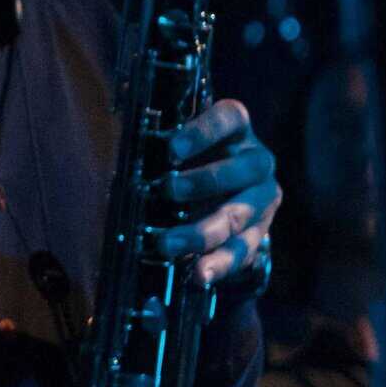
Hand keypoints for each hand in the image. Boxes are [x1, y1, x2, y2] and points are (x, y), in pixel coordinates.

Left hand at [154, 98, 281, 286]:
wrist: (222, 195)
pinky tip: (198, 275)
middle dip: (203, 181)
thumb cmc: (188, 158)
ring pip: (240, 215)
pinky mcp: (260, 233)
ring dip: (203, 232)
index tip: (172, 147)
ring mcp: (262, 199)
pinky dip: (219, 264)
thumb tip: (123, 112)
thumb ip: (155, 135)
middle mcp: (256, 161)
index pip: (228, 118)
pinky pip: (243, 251)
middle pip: (242, 169)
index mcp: (236, 129)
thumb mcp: (175, 143)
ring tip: (168, 244)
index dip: (203, 130)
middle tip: (167, 189)